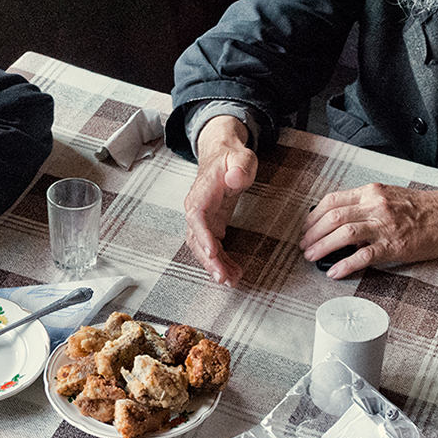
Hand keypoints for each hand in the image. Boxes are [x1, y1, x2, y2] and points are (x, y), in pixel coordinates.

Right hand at [183, 117, 259, 287]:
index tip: (213, 252)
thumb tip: (234, 179)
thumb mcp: (240, 157)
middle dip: (209, 260)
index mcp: (201, 192)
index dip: (203, 236)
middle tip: (223, 277)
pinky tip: (233, 272)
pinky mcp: (210, 226)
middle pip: (197, 238)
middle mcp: (196, 208)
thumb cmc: (231, 157)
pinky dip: (221, 262)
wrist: (222, 156)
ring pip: (202, 248)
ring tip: (231, 280)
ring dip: (214, 266)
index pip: (197, 216)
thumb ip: (240, 166)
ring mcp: (202, 219)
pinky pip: (212, 248)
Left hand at [300, 182, 437, 278]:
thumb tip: (339, 220)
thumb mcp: (389, 196)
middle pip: (333, 217)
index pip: (332, 200)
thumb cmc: (421, 208)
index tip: (307, 227)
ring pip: (343, 233)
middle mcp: (375, 206)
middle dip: (312, 233)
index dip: (314, 216)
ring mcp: (384, 226)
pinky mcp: (394, 246)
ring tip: (312, 257)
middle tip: (304, 246)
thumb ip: (364, 205)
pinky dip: (345, 264)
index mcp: (371, 192)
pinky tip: (335, 272)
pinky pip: (364, 256)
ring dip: (322, 247)